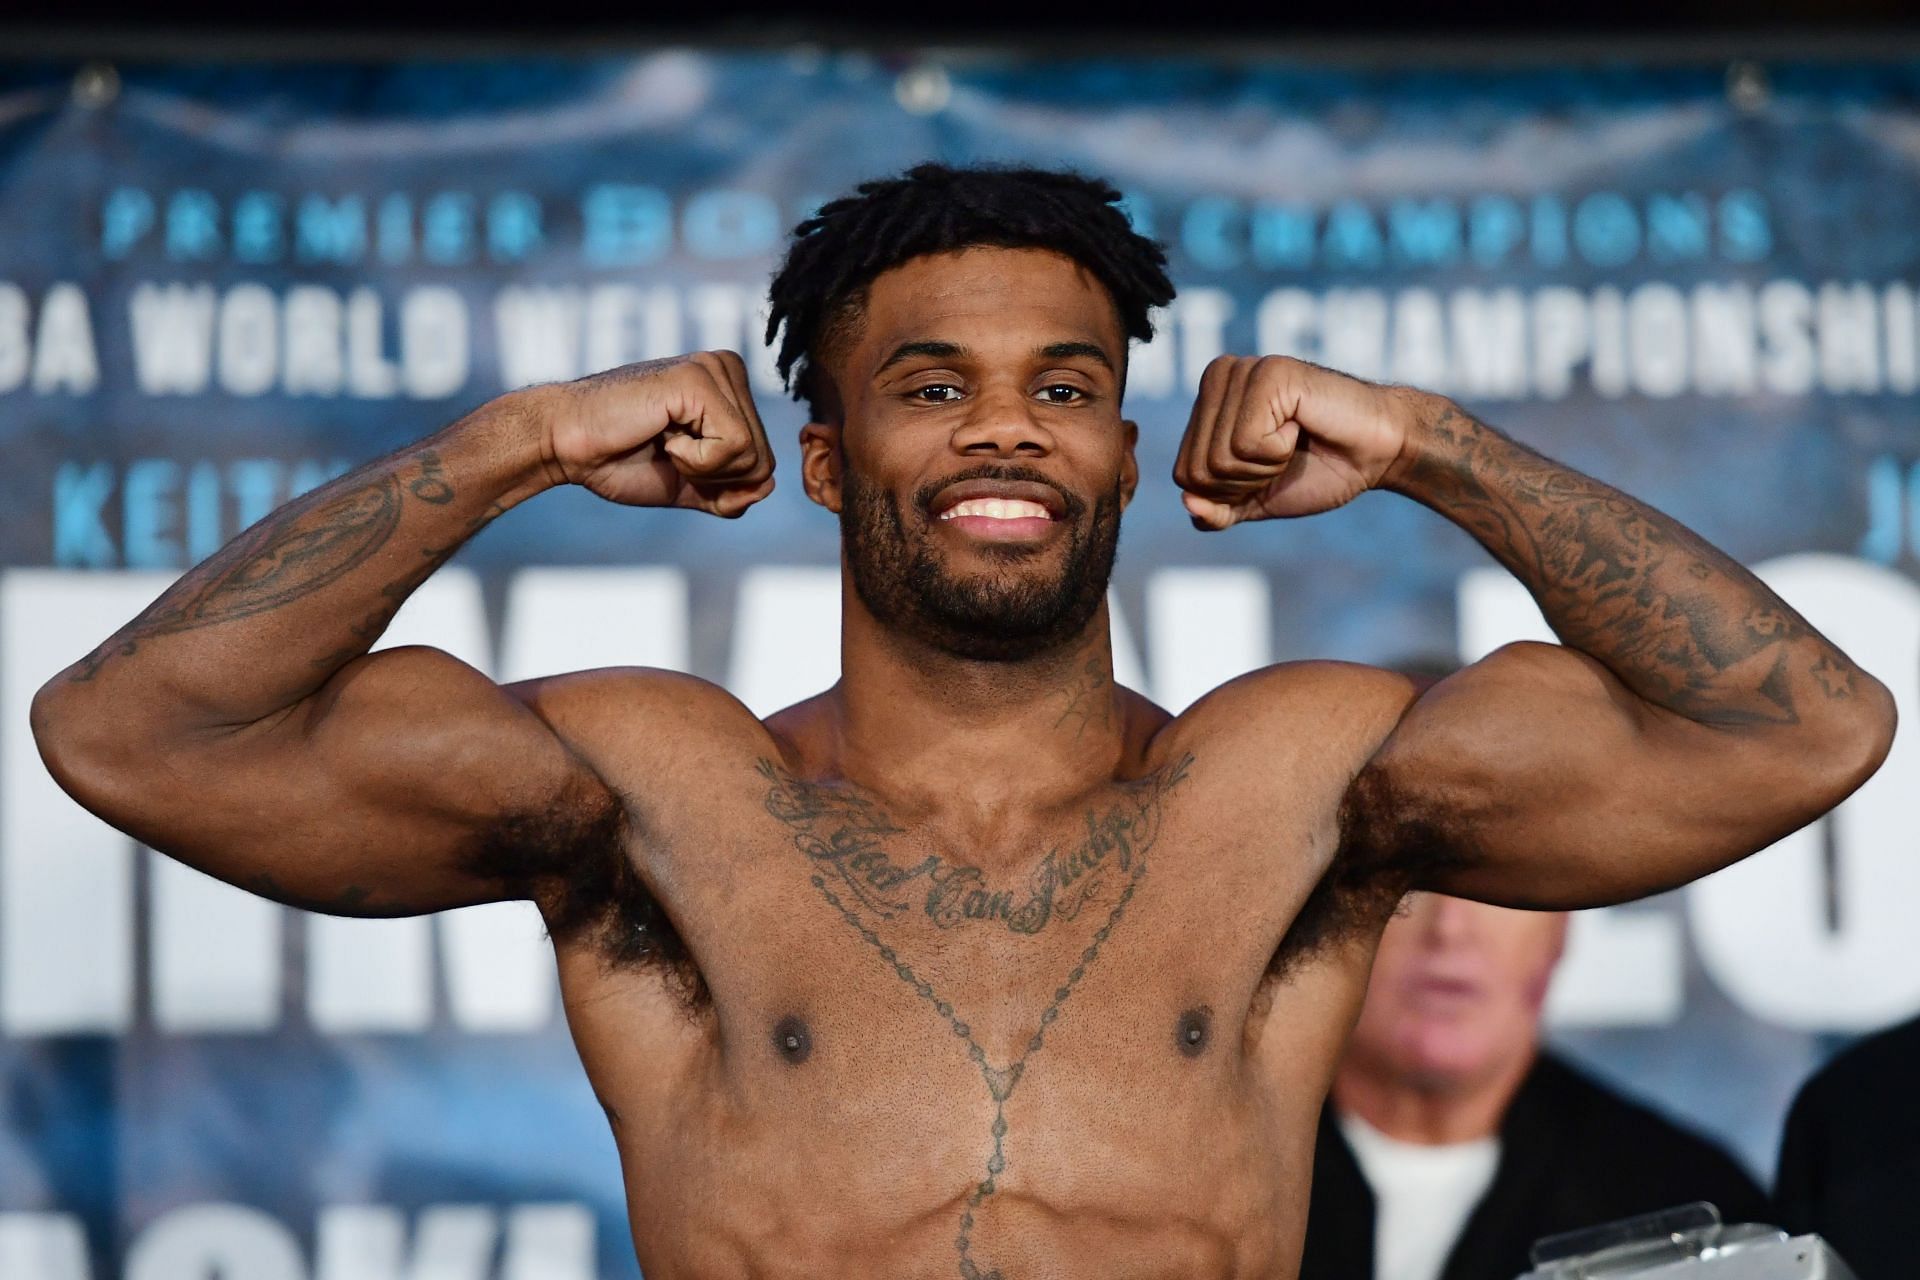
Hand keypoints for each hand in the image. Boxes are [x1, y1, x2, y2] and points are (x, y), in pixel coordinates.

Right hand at [543, 351, 775, 516]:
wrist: (568, 447)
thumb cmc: (620, 460)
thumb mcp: (690, 486)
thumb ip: (731, 491)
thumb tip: (768, 485)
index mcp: (731, 389)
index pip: (763, 460)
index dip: (720, 483)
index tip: (674, 457)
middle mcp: (728, 368)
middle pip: (764, 459)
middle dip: (714, 477)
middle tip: (666, 450)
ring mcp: (714, 368)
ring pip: (752, 455)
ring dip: (702, 468)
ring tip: (663, 439)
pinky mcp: (699, 378)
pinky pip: (733, 446)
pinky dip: (695, 460)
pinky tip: (662, 434)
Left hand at [1173, 355, 1418, 529]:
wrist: (1376, 454)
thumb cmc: (1318, 470)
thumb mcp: (1255, 500)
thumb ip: (1216, 511)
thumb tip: (1188, 504)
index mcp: (1206, 403)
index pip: (1184, 474)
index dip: (1228, 493)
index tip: (1268, 468)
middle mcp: (1217, 377)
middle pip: (1197, 468)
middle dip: (1246, 481)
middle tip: (1284, 455)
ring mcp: (1241, 370)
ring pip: (1220, 457)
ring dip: (1265, 465)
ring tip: (1294, 438)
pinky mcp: (1268, 372)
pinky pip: (1247, 442)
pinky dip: (1279, 450)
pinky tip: (1301, 425)